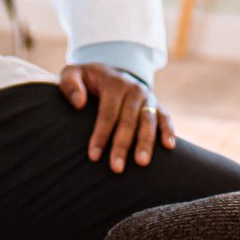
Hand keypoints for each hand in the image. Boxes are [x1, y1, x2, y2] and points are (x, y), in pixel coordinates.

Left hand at [59, 63, 176, 172]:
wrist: (111, 71)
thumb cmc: (87, 79)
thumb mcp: (72, 74)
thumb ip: (70, 84)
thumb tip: (78, 103)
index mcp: (114, 83)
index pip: (108, 113)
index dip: (101, 135)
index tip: (93, 156)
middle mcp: (133, 89)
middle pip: (129, 120)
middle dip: (122, 145)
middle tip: (116, 168)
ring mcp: (147, 97)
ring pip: (148, 120)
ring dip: (146, 142)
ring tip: (142, 163)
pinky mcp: (156, 105)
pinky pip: (165, 117)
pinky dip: (168, 130)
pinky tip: (169, 146)